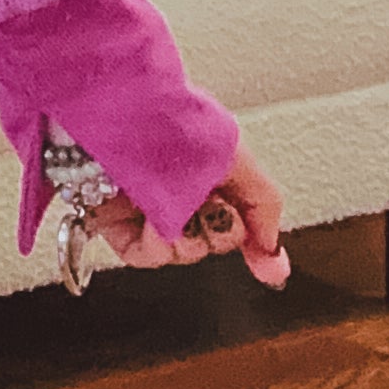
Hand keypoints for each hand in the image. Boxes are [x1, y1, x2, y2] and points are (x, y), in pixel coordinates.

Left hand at [91, 143, 289, 288]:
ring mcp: (148, 208)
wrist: (128, 122)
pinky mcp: (116, 223)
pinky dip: (155, 245)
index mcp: (210, 168)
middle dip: (219, 231)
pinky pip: (147, 255)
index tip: (267, 265)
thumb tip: (273, 252)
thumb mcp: (240, 160)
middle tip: (213, 207)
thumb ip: (264, 205)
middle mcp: (180, 189)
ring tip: (180, 210)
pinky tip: (153, 221)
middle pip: (216, 240)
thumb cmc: (179, 125)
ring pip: (185, 252)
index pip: (240, 217)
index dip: (256, 243)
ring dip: (188, 238)